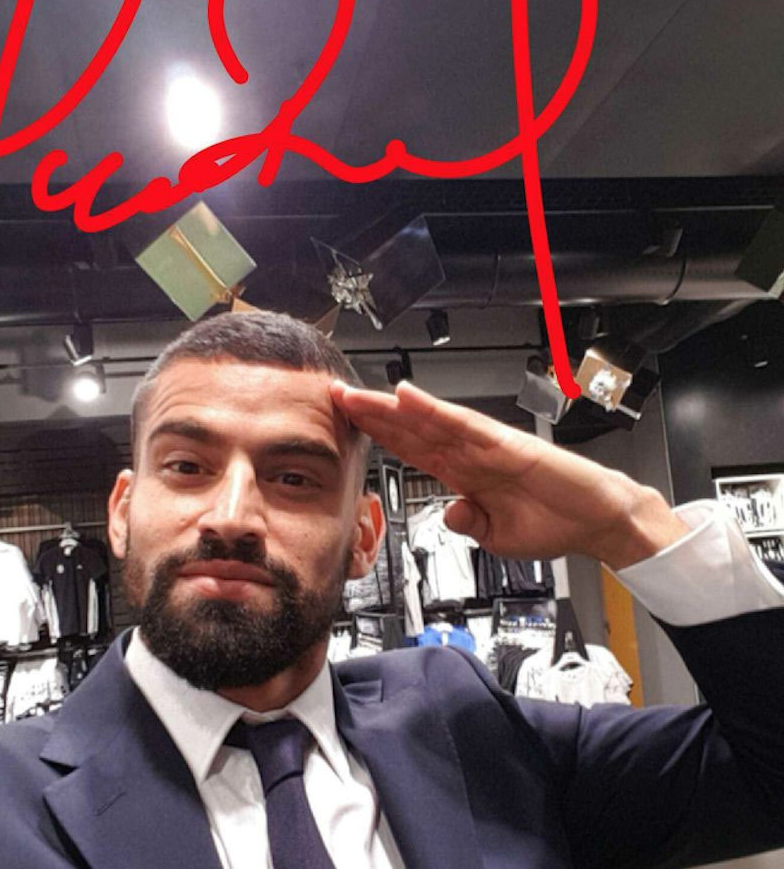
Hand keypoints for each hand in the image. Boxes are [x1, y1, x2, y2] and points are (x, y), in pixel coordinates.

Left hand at [330, 380, 688, 569]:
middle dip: (372, 415)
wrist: (597, 522)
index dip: (378, 437)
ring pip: (428, 420)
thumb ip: (469, 524)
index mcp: (465, 472)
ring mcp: (486, 445)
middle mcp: (470, 452)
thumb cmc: (554, 522)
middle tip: (334, 398)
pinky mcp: (506, 444)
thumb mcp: (497, 536)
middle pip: (410, 428)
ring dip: (391, 407)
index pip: (411, 449)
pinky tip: (407, 397)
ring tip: (356, 395)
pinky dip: (434, 410)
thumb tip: (446, 515)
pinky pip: (463, 424)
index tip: (346, 427)